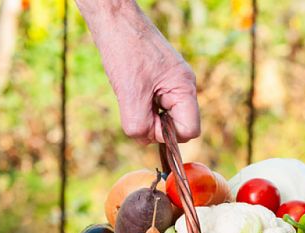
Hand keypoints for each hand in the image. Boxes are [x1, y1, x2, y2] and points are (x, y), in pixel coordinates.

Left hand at [77, 2, 199, 143]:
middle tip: (136, 105)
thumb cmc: (125, 50)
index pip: (189, 131)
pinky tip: (131, 89)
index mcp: (184, 89)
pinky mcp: (160, 82)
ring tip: (132, 93)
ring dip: (145, 115)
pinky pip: (155, 106)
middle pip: (177, 127)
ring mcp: (173, 84)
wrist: (114, 20)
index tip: (148, 121)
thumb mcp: (129, 93)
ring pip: (163, 118)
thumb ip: (140, 125)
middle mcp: (183, 87)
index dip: (168, 135)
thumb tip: (146, 140)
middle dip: (155, 124)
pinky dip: (141, 105)